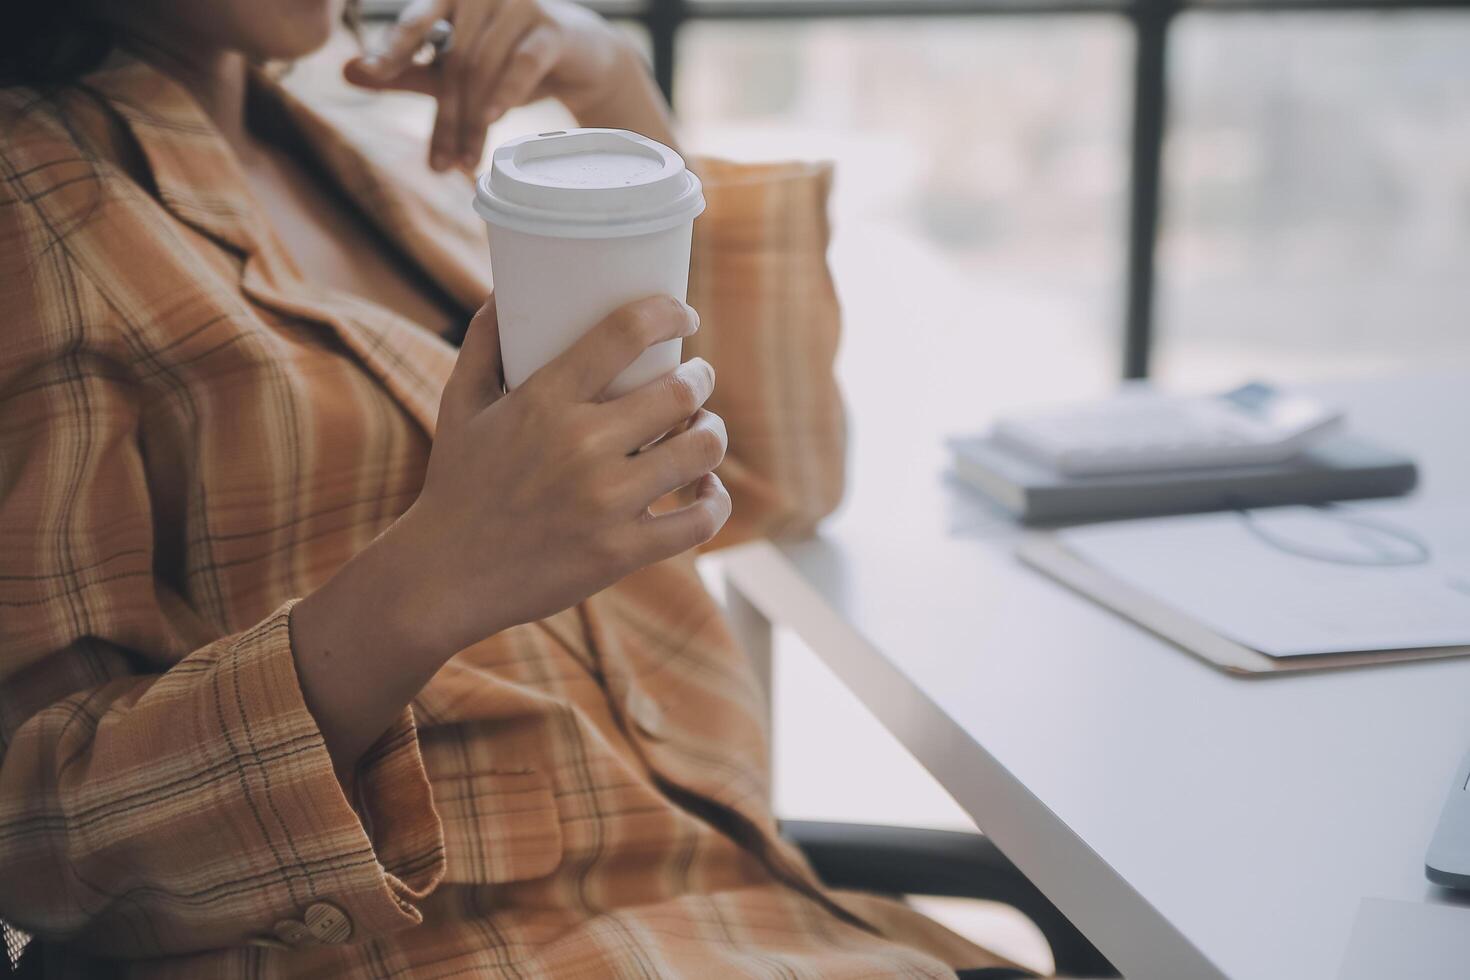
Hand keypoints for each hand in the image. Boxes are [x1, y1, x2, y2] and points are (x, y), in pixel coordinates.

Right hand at [288, 295, 725, 779]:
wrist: (443, 577)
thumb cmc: (458, 482)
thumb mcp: (459, 404)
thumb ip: (483, 343)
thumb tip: (504, 292)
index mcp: (544, 401)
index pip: (624, 332)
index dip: (668, 312)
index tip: (683, 313)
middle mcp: (581, 446)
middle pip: (680, 390)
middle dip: (700, 377)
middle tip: (696, 377)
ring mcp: (606, 502)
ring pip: (701, 449)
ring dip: (713, 431)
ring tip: (703, 427)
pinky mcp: (621, 552)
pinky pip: (699, 519)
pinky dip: (715, 499)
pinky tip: (707, 488)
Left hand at [343, 0, 643, 171]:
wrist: (579, 61)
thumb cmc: (507, 61)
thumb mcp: (452, 71)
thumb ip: (404, 70)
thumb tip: (346, 72)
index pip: (417, 20)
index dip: (393, 47)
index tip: (371, 71)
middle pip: (455, 61)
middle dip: (447, 117)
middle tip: (439, 164)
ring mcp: (519, 4)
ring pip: (484, 69)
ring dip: (474, 121)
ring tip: (467, 161)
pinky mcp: (551, 28)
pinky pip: (522, 63)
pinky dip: (506, 93)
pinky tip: (493, 119)